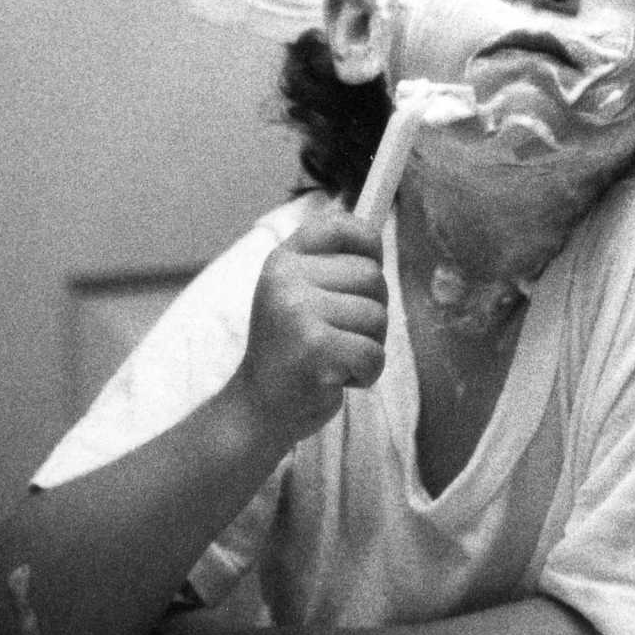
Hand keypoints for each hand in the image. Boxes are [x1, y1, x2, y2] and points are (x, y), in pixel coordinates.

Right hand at [237, 208, 386, 444]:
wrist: (256, 409)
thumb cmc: (289, 349)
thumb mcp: (295, 292)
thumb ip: (328, 262)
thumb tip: (376, 226)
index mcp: (283, 260)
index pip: (342, 226)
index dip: (369, 244)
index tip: (369, 266)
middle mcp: (287, 280)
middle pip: (372, 276)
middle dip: (372, 309)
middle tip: (341, 333)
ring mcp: (299, 313)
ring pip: (378, 316)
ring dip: (368, 345)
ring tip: (334, 357)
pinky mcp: (316, 350)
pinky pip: (374, 353)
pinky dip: (366, 373)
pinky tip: (336, 378)